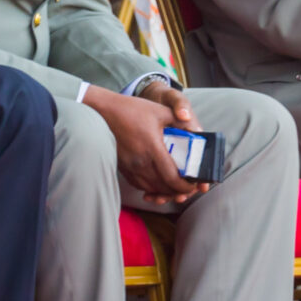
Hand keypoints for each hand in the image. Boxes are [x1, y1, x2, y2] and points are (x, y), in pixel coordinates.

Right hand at [84, 84, 198, 205]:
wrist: (103, 111)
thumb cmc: (132, 109)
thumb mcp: (160, 111)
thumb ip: (180, 122)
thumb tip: (197, 131)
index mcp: (152, 148)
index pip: (171, 177)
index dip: (185, 186)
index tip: (193, 185)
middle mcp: (140, 161)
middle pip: (163, 187)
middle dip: (178, 191)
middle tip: (188, 187)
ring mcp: (130, 166)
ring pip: (151, 188)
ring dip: (165, 190)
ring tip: (175, 186)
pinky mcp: (123, 167)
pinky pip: (139, 184)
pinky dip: (151, 187)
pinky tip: (158, 182)